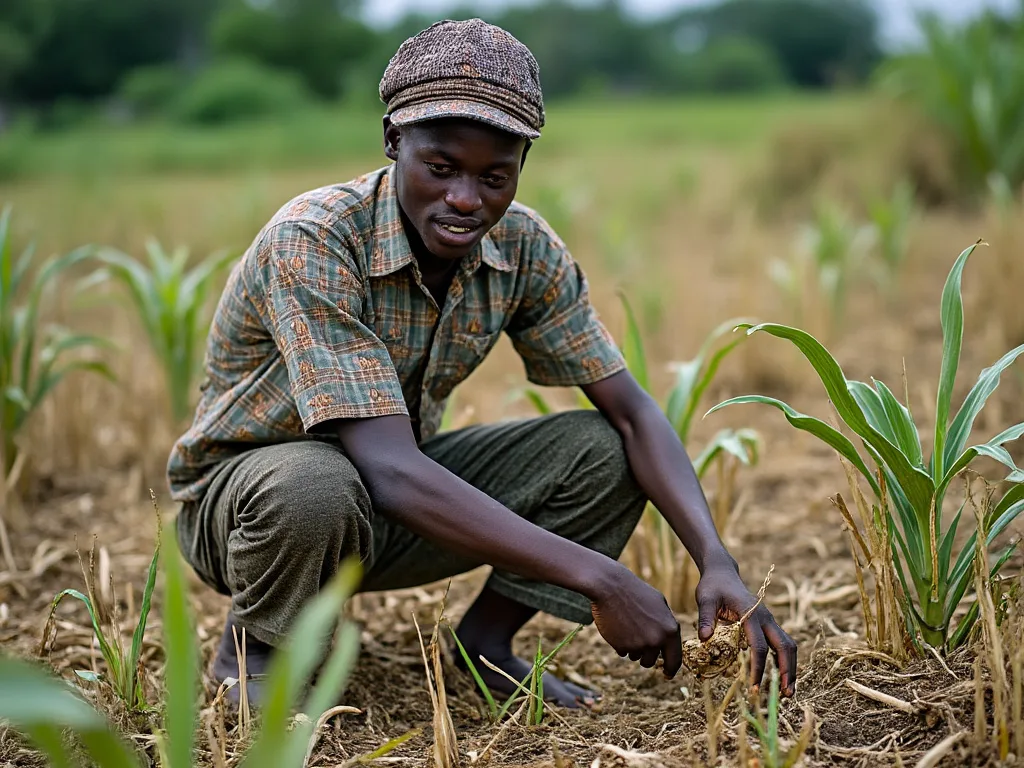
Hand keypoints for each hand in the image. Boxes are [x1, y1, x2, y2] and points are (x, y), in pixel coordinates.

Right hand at [589, 564, 681, 677]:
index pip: (675, 660)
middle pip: (651, 662)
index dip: (671, 669)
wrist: (611, 586)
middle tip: (638, 639)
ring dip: (632, 649)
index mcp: (670, 630)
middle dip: (645, 655)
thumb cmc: (636, 592)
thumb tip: (670, 646)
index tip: (667, 674)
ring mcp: (639, 645)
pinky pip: (623, 652)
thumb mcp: (660, 605)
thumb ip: (667, 626)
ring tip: (627, 627)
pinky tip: (618, 627)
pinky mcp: (622, 646)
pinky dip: (621, 644)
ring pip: (636, 658)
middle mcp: (657, 640)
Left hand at [695, 560, 797, 696]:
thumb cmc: (712, 586)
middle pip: (785, 646)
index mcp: (751, 613)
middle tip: (786, 695)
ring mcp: (769, 620)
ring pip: (788, 645)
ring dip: (790, 667)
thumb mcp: (705, 599)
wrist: (722, 572)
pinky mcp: (767, 624)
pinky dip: (784, 660)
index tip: (753, 687)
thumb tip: (705, 639)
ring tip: (788, 690)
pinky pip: (781, 643)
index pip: (759, 646)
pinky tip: (781, 675)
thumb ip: (705, 618)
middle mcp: (765, 618)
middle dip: (788, 671)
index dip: (758, 668)